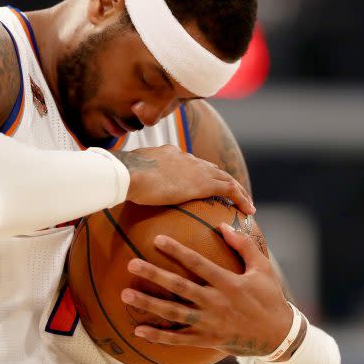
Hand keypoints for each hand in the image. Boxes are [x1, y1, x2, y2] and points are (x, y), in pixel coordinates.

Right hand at [113, 146, 254, 214]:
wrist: (127, 173)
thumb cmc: (120, 176)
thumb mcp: (126, 175)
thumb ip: (129, 179)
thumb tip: (116, 186)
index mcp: (167, 154)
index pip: (189, 162)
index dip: (199, 172)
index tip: (203, 181)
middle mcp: (185, 158)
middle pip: (209, 167)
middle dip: (220, 178)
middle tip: (230, 192)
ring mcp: (195, 169)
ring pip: (224, 177)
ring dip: (236, 189)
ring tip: (246, 202)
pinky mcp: (202, 183)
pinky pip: (229, 190)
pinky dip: (241, 198)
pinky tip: (248, 210)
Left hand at [120, 223, 291, 357]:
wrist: (278, 336)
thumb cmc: (269, 297)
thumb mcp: (262, 268)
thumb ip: (243, 245)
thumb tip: (223, 224)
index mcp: (228, 283)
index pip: (198, 264)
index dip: (177, 251)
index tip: (158, 239)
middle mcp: (216, 303)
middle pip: (180, 287)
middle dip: (154, 275)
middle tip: (131, 264)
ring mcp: (209, 323)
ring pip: (174, 313)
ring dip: (149, 304)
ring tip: (125, 295)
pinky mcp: (206, 339)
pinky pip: (178, 339)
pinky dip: (158, 336)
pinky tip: (138, 330)